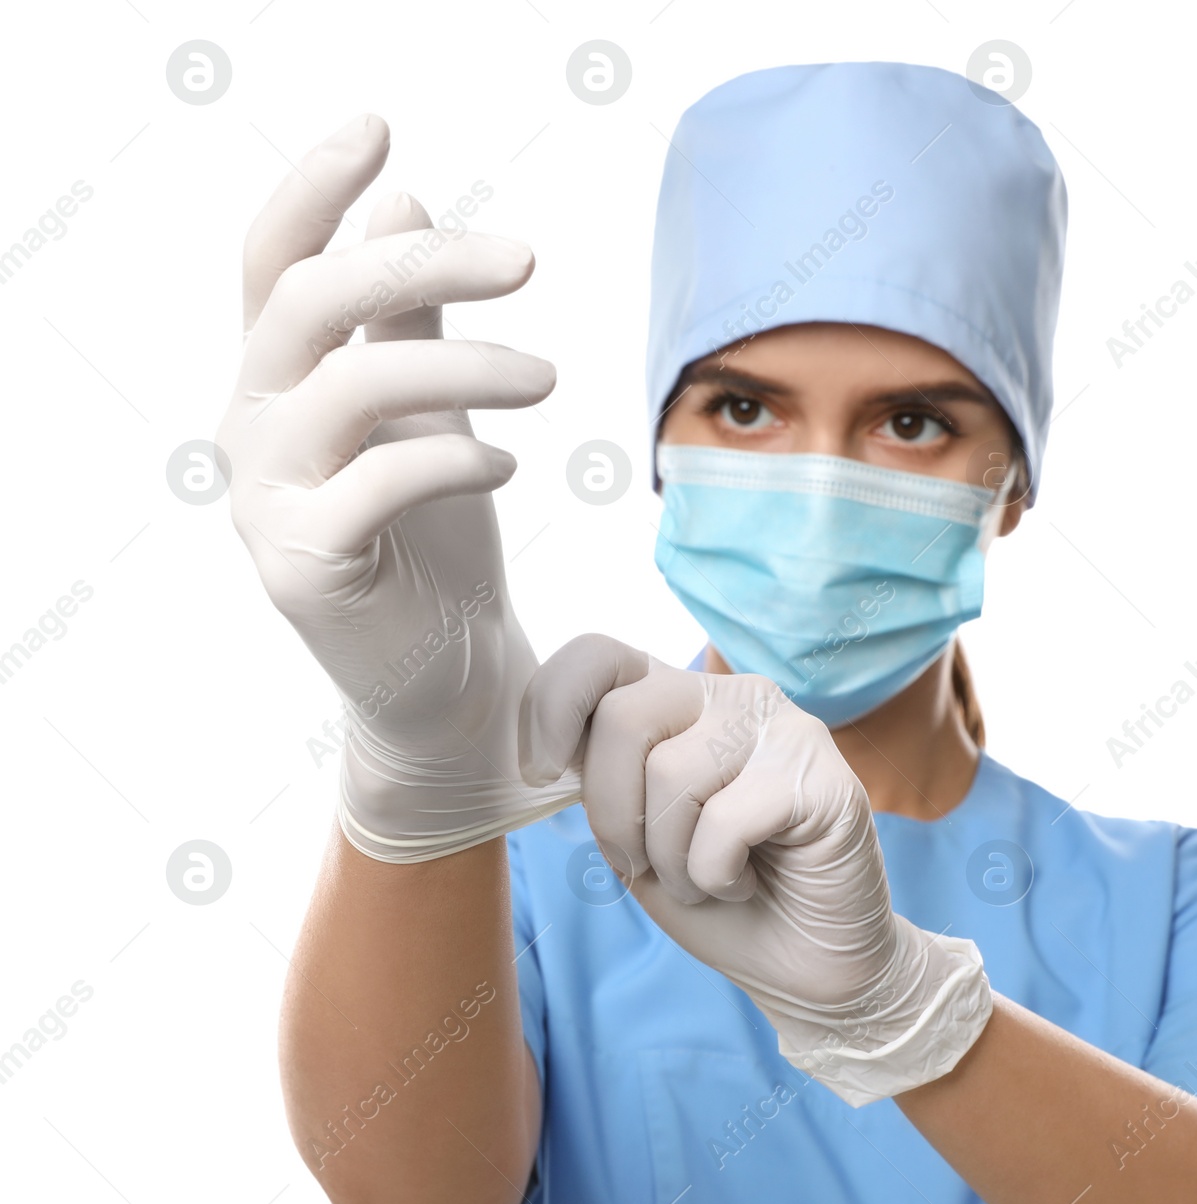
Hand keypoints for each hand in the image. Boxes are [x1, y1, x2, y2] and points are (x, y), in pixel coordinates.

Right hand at [218, 114, 577, 861]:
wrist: (444, 683)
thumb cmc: (434, 544)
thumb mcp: (422, 415)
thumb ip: (404, 323)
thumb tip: (402, 208)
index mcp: (274, 383)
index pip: (273, 264)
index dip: (314, 189)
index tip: (381, 129)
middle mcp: (250, 430)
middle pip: (310, 304)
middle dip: (422, 266)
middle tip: (527, 256)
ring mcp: (266, 501)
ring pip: (352, 387)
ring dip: (465, 366)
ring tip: (549, 378)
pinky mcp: (304, 567)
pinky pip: (380, 482)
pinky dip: (456, 456)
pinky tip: (511, 460)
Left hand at [542, 638, 992, 1104]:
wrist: (805, 968)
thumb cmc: (715, 896)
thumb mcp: (634, 832)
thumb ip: (601, 776)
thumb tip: (552, 751)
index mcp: (683, 700)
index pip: (598, 655)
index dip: (551, 707)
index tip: (543, 774)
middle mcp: (737, 697)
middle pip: (625, 717)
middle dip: (612, 812)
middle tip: (646, 864)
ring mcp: (787, 731)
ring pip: (672, 772)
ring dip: (671, 858)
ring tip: (707, 880)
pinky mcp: (825, 781)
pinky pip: (725, 821)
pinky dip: (715, 875)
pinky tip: (745, 882)